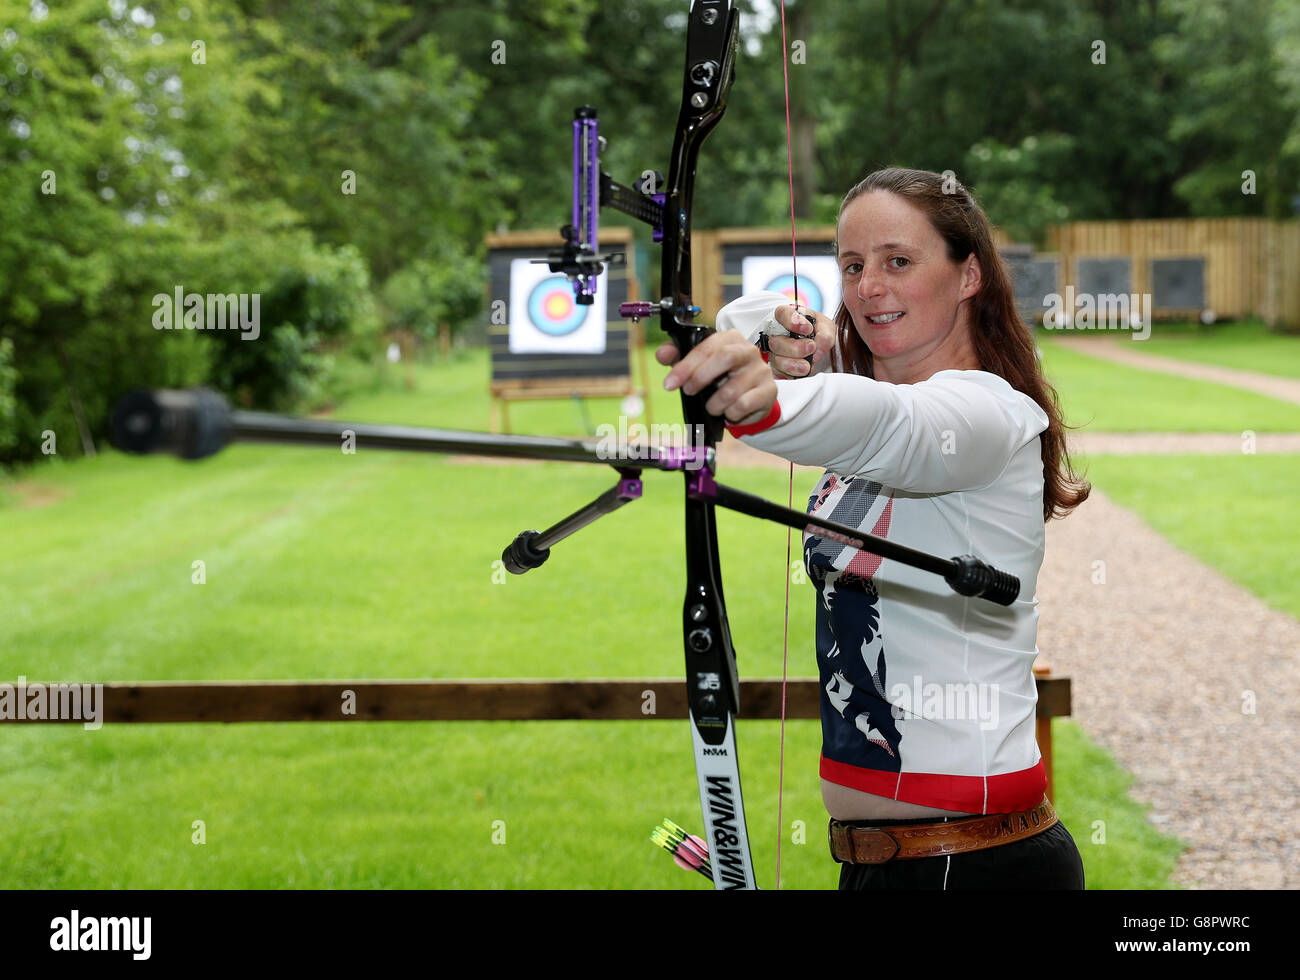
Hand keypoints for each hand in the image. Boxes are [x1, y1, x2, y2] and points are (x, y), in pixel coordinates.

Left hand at [656, 330, 777, 426]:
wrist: (751, 398)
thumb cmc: (721, 377)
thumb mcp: (697, 365)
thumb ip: (677, 356)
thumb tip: (662, 354)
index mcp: (729, 339)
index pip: (706, 347)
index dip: (685, 366)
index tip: (669, 384)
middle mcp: (748, 350)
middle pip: (725, 358)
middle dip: (701, 378)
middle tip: (688, 392)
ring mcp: (761, 370)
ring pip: (732, 389)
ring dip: (714, 404)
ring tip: (712, 407)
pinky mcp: (769, 390)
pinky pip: (744, 405)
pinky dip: (730, 413)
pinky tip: (729, 412)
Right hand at [767, 305, 835, 378]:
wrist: (817, 345)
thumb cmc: (817, 331)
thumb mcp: (825, 326)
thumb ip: (825, 334)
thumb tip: (817, 349)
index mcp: (786, 317)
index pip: (782, 314)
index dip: (792, 321)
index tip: (807, 329)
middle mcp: (776, 334)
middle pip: (776, 342)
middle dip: (795, 347)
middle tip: (811, 347)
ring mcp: (774, 352)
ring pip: (777, 359)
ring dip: (793, 364)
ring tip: (807, 365)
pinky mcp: (777, 368)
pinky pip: (781, 373)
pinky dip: (793, 373)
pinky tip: (803, 370)